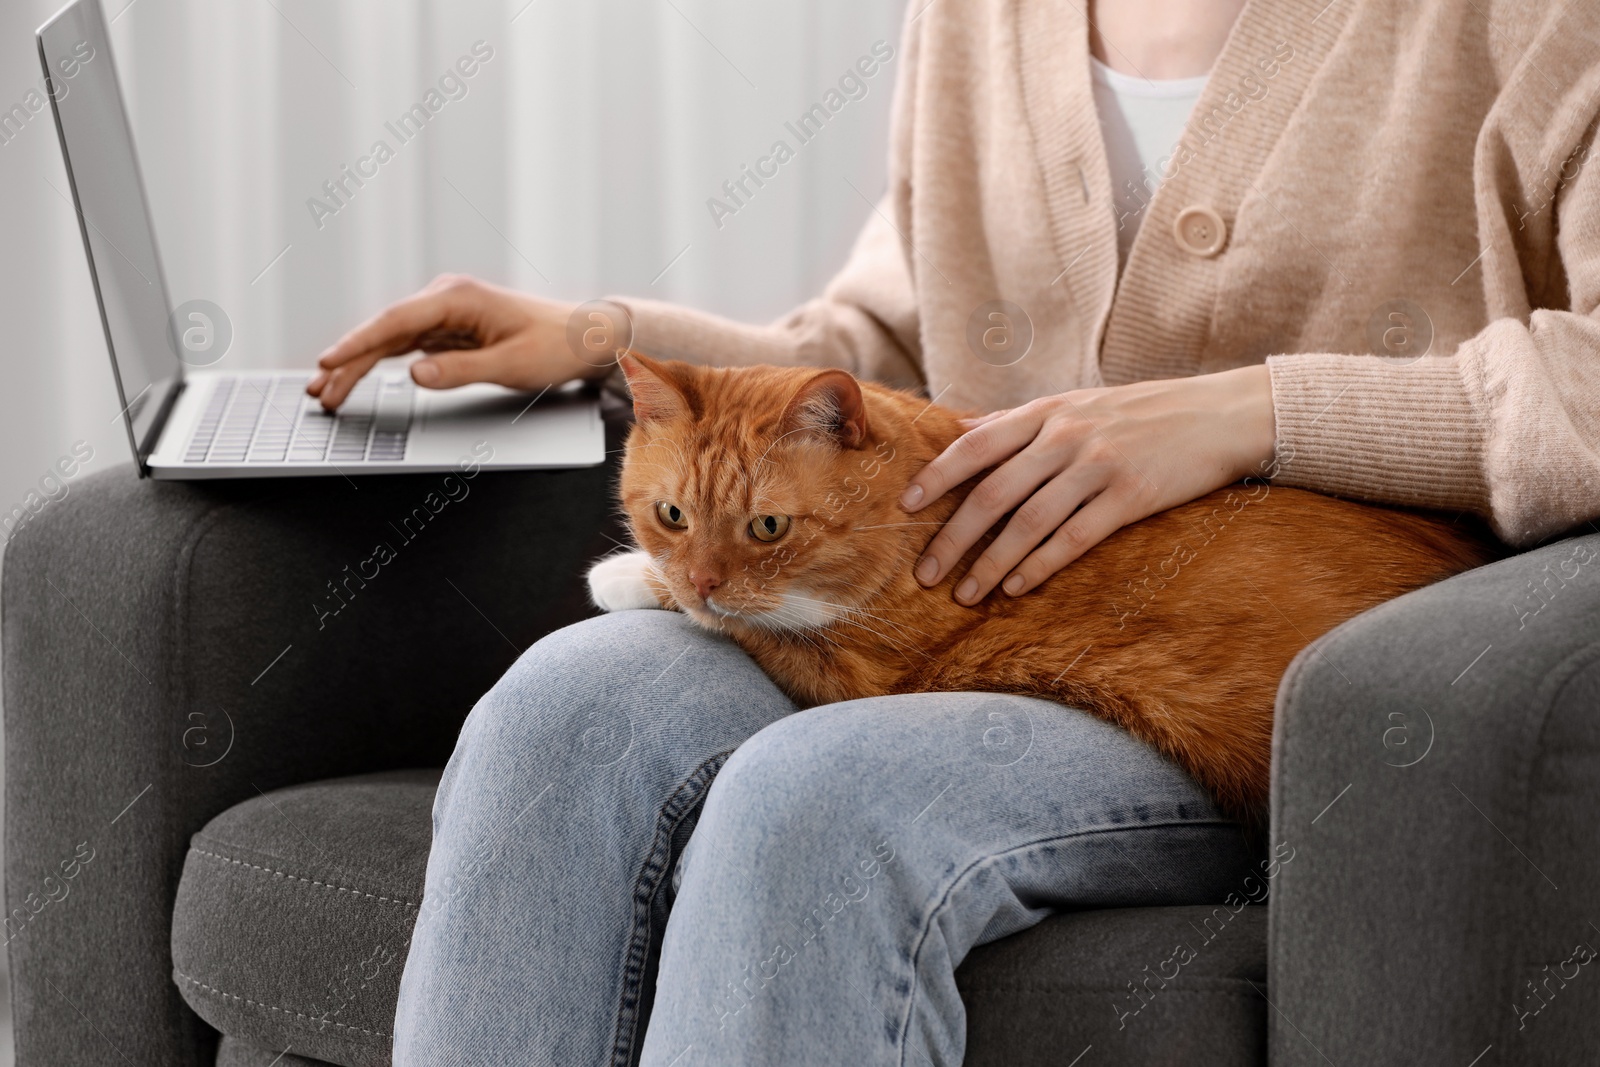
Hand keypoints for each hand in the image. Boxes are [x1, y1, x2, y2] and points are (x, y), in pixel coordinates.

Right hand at [306, 274, 607, 409]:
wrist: (583, 337)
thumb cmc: (555, 346)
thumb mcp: (511, 365)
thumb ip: (460, 370)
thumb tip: (414, 374)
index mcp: (457, 298)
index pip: (395, 320)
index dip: (357, 342)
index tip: (328, 360)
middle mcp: (445, 300)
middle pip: (383, 331)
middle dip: (347, 360)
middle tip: (317, 390)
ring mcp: (444, 315)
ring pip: (388, 340)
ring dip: (357, 364)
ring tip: (326, 391)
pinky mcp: (447, 331)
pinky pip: (404, 347)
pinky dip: (379, 363)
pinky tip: (355, 377)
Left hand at [901, 364, 1275, 604]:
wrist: (1219, 414)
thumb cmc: (1141, 412)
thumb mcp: (1074, 403)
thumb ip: (1014, 421)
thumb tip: (955, 430)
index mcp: (1046, 412)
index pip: (974, 445)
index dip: (937, 477)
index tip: (905, 507)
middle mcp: (1066, 436)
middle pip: (992, 492)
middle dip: (953, 537)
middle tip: (925, 573)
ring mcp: (1098, 466)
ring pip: (1028, 521)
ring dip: (991, 563)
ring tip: (966, 594)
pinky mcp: (1131, 496)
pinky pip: (1074, 537)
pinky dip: (1040, 565)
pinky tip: (1017, 587)